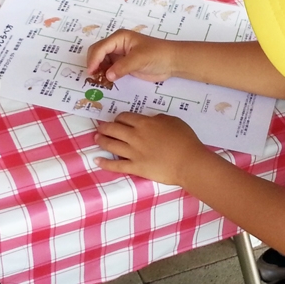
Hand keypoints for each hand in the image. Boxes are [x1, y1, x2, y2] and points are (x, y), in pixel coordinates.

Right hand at [86, 30, 176, 82]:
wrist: (172, 61)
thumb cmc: (157, 55)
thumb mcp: (139, 59)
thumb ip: (122, 67)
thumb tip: (107, 76)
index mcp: (119, 38)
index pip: (100, 47)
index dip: (94, 59)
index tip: (91, 72)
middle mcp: (116, 44)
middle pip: (97, 52)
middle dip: (94, 63)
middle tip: (93, 78)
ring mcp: (119, 54)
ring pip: (101, 61)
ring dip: (98, 70)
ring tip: (98, 81)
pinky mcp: (123, 64)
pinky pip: (109, 68)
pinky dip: (105, 74)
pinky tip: (106, 81)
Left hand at [94, 112, 210, 184]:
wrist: (188, 162)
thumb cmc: (185, 140)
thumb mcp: (173, 121)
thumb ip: (158, 119)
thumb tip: (150, 120)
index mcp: (144, 123)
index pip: (124, 117)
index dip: (118, 117)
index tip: (116, 119)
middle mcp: (135, 136)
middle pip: (114, 129)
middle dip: (105, 127)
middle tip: (100, 127)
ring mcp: (133, 153)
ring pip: (111, 144)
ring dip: (101, 140)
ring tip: (96, 138)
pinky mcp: (135, 167)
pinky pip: (116, 165)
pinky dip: (104, 162)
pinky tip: (96, 160)